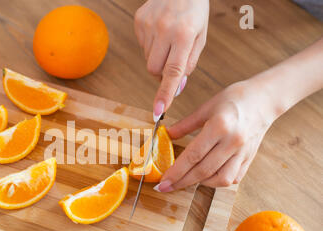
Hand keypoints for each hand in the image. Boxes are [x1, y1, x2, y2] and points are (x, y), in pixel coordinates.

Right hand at [134, 0, 208, 120]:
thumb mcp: (201, 37)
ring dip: (158, 57)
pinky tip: (160, 31)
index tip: (159, 110)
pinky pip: (142, 46)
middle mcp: (164, 30)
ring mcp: (148, 25)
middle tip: (172, 60)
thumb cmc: (194, 12)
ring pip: (148, 59)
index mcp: (184, 35)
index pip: (173, 72)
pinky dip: (151, 45)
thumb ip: (189, 64)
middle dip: (162, 73)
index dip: (165, 93)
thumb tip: (176, 87)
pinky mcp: (139, 21)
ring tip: (168, 39)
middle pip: (154, 70)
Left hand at [154, 80, 278, 190]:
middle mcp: (232, 142)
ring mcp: (243, 152)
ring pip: (220, 179)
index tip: (163, 181)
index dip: (176, 171)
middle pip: (203, 170)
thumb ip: (186, 124)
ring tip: (187, 179)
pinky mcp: (249, 158)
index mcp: (219, 126)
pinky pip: (233, 178)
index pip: (193, 155)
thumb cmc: (235, 99)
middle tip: (166, 187)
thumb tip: (167, 135)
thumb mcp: (206, 107)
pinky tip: (207, 176)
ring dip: (201, 183)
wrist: (265, 99)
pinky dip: (218, 181)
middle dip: (182, 182)